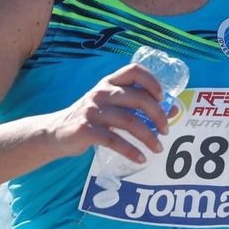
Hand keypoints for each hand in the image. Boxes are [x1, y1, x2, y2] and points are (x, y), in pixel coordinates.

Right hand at [45, 63, 165, 164]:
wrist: (56, 132)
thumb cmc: (91, 118)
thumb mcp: (111, 106)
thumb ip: (136, 105)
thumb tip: (172, 111)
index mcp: (109, 82)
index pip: (134, 70)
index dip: (153, 82)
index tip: (163, 98)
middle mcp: (101, 92)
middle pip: (138, 98)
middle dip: (158, 116)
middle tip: (166, 130)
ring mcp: (93, 110)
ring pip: (130, 121)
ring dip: (149, 137)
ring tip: (158, 149)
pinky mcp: (86, 129)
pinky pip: (114, 140)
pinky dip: (131, 151)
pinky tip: (141, 159)